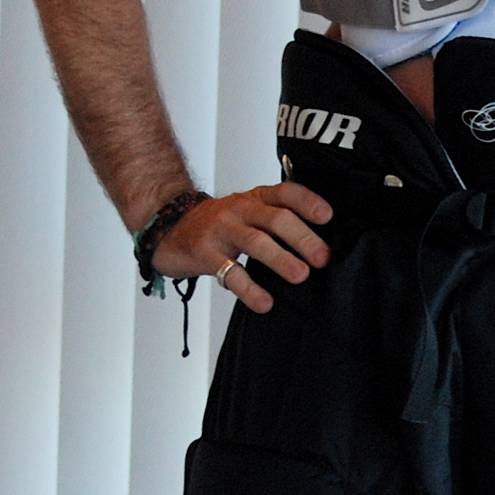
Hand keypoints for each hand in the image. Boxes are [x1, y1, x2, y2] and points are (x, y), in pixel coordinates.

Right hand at [154, 182, 332, 312]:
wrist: (167, 226)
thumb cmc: (218, 223)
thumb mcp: (247, 212)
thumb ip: (276, 220)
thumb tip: (319, 247)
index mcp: (255, 198)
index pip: (285, 192)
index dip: (307, 202)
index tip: (327, 217)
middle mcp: (239, 209)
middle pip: (275, 218)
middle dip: (302, 237)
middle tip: (321, 257)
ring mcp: (221, 230)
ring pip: (255, 242)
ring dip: (280, 259)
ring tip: (300, 275)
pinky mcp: (204, 253)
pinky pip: (229, 272)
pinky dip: (249, 289)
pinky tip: (264, 302)